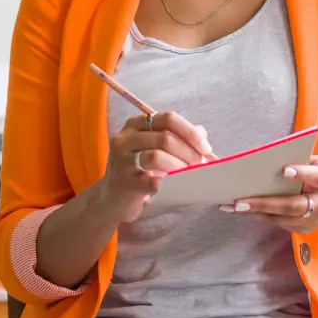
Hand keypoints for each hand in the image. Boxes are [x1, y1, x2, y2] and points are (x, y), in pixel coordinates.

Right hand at [97, 111, 213, 222]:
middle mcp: (125, 138)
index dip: (190, 132)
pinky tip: (176, 186)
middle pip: (165, 137)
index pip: (168, 118)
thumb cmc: (139, 170)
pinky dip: (170, 183)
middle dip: (189, 152)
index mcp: (136, 124)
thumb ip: (178, 138)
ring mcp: (122, 160)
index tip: (205, 148)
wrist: (112, 198)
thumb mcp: (155, 148)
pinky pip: (154, 181)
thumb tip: (204, 139)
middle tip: (201, 164)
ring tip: (189, 174)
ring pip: (157, 156)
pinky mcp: (125, 183)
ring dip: (180, 166)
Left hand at [223, 155, 317, 234]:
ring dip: (255, 213)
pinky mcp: (305, 230)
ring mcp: (314, 221)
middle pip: (292, 206)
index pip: (316, 177)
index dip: (301, 174)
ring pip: (281, 219)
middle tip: (239, 202)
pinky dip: (260, 217)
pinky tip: (242, 211)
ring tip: (231, 207)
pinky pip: (279, 224)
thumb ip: (301, 162)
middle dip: (264, 204)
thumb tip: (269, 161)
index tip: (284, 170)